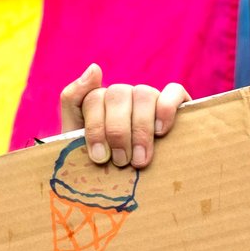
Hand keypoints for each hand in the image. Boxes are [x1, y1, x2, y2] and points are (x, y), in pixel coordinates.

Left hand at [58, 65, 189, 168]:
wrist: (125, 183)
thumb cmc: (105, 162)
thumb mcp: (76, 137)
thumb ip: (73, 100)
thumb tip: (94, 67)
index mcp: (99, 101)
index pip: (93, 98)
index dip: (95, 128)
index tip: (99, 157)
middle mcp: (125, 95)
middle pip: (118, 94)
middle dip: (117, 131)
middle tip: (121, 161)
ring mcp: (150, 97)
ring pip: (143, 94)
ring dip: (140, 128)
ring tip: (140, 159)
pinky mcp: (176, 102)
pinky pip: (174, 91)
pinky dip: (166, 108)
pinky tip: (161, 132)